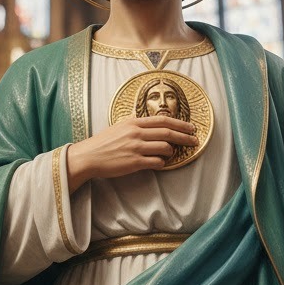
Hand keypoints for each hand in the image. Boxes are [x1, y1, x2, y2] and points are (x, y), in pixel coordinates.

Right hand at [66, 116, 196, 191]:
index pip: (163, 120)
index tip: (190, 127)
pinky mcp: (135, 162)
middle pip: (168, 133)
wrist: (89, 156)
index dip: (180, 124)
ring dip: (172, 152)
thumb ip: (135, 125)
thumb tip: (150, 126)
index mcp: (134, 123)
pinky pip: (156, 162)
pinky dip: (162, 163)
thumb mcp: (119, 127)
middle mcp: (137, 133)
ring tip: (171, 154)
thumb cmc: (103, 143)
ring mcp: (136, 148)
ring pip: (165, 148)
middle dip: (185, 137)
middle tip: (194, 140)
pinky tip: (160, 163)